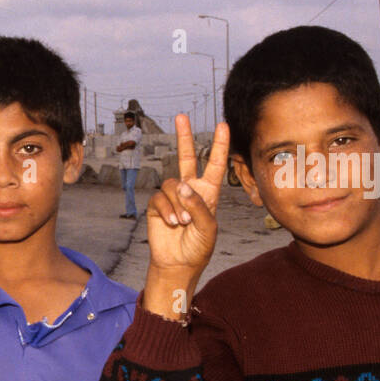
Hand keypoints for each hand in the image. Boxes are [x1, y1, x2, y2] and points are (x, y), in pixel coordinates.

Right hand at [146, 114, 228, 275]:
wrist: (179, 263)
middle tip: (181, 117)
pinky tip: (173, 223)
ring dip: (178, 204)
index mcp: (208, 193)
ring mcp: (172, 197)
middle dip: (184, 137)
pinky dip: (168, 210)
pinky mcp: (157, 206)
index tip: (222, 126)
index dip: (219, 146)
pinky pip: (160, 198)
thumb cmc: (199, 246)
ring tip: (182, 222)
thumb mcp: (208, 227)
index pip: (214, 165)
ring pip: (172, 185)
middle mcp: (189, 190)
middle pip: (185, 157)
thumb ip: (197, 205)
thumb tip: (181, 186)